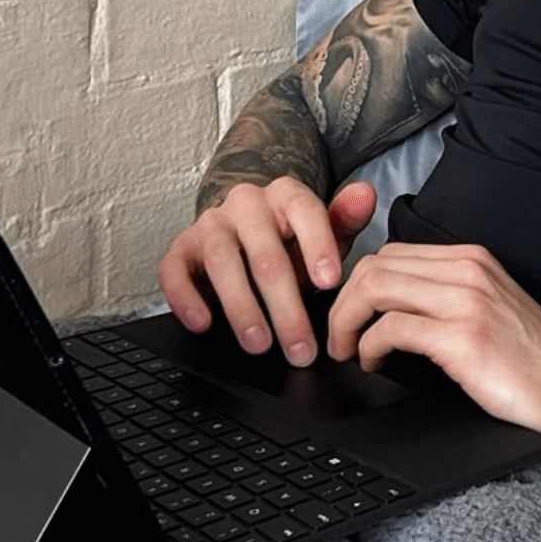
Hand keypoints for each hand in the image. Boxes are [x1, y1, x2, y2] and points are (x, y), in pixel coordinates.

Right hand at [156, 178, 378, 364]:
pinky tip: (203, 323)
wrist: (243, 232)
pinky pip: (174, 271)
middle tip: (301, 346)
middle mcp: (246, 204)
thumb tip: (366, 195)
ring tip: (260, 344)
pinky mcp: (181, 248)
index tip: (330, 283)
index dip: (318, 247)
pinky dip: (186, 298)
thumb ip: (346, 219)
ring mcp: (210, 224)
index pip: (305, 212)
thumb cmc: (291, 239)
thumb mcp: (326, 232)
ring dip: (241, 309)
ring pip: (222, 263)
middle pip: (266, 253)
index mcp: (286, 195)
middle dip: (286, 306)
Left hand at [323, 241, 540, 438]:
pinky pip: (390, 329)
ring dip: (347, 322)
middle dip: (342, 302)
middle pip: (374, 266)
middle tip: (341, 337)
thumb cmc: (533, 360)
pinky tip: (376, 363)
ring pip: (374, 289)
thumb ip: (448, 293)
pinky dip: (369, 347)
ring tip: (349, 349)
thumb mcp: (491, 306)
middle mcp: (470, 271)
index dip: (357, 284)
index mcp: (474, 260)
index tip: (351, 314)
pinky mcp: (463, 337)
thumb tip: (390, 302)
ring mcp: (468, 301)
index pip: (391, 252)